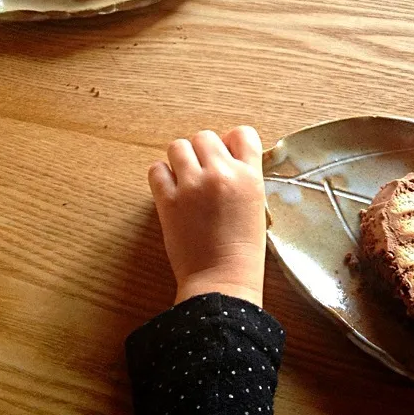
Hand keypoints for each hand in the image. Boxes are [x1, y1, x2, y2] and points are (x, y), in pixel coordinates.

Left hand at [148, 127, 265, 307]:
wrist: (222, 281)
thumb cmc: (243, 249)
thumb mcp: (256, 204)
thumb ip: (243, 175)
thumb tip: (223, 153)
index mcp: (249, 175)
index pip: (242, 133)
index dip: (231, 143)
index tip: (226, 156)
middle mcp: (221, 174)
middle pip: (205, 136)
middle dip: (203, 152)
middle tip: (203, 173)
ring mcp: (193, 186)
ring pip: (178, 146)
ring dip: (180, 160)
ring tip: (186, 180)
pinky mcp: (169, 201)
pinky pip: (156, 169)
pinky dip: (161, 176)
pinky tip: (171, 191)